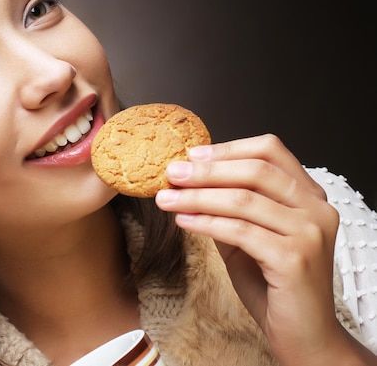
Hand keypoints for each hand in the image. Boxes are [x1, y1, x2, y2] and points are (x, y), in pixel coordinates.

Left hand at [155, 134, 374, 364]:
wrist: (303, 335)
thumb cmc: (274, 285)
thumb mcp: (249, 237)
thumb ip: (230, 209)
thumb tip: (190, 183)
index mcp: (309, 196)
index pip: (271, 151)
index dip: (228, 148)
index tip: (192, 154)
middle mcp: (317, 208)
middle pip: (255, 171)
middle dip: (206, 171)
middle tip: (171, 173)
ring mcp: (309, 232)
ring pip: (243, 200)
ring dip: (197, 197)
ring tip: (166, 198)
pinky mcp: (294, 258)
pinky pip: (240, 231)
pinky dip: (206, 223)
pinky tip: (183, 221)